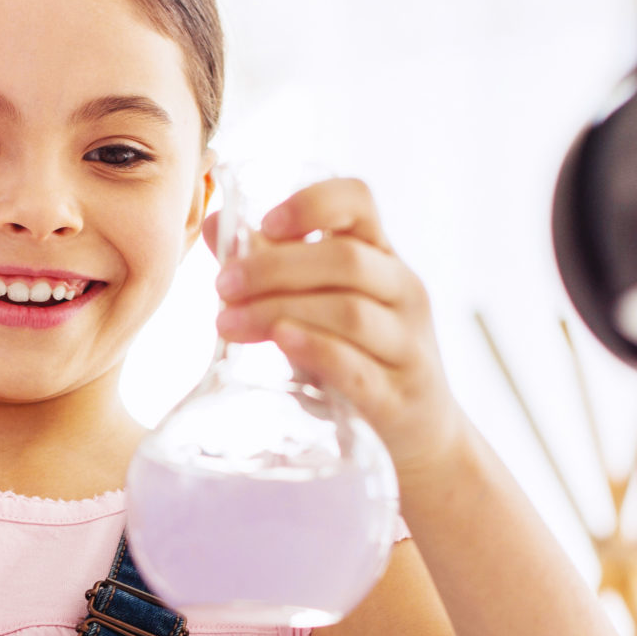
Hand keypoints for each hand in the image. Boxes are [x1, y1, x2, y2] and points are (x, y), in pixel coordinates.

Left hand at [213, 179, 465, 475]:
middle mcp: (404, 292)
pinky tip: (280, 340)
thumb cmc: (359, 357)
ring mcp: (408, 344)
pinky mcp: (399, 396)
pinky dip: (315, 348)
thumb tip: (216, 224)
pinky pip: (356, 366)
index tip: (265, 224)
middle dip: (274, 268)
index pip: (360, 202)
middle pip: (346, 259)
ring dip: (279, 310)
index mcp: (382, 258)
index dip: (313, 203)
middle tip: (223, 287)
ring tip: (227, 322)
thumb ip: (272, 266)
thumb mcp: (321, 306)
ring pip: (348, 311)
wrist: (420, 433)